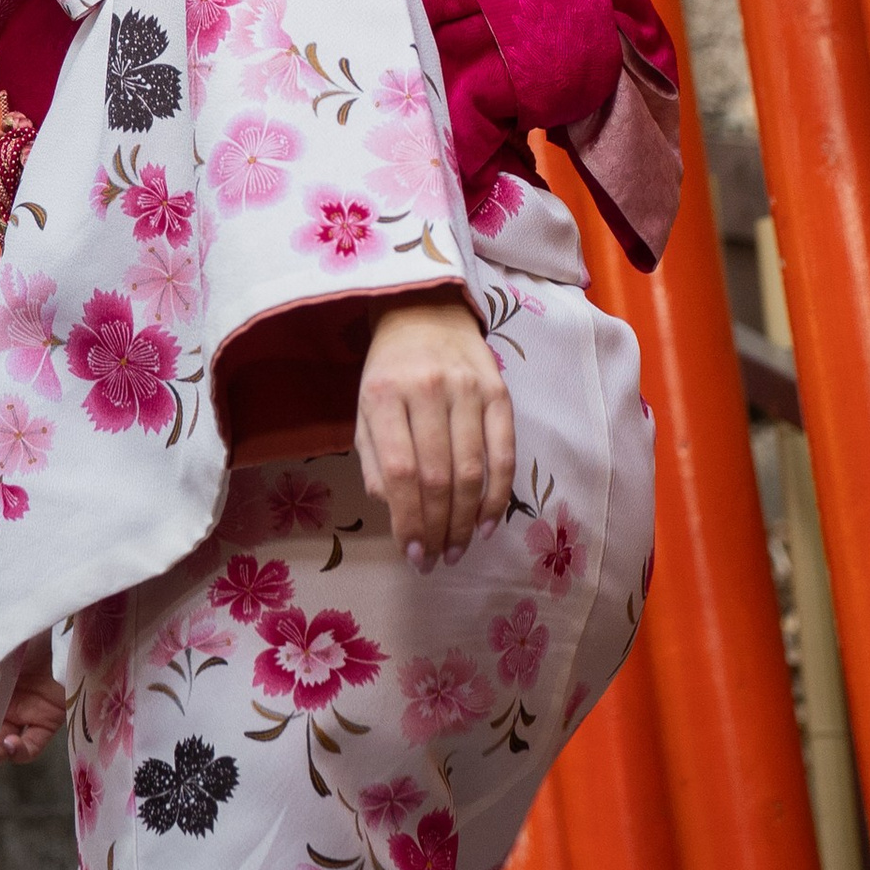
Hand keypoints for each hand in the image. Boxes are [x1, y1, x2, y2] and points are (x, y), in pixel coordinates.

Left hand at [355, 292, 513, 571]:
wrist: (425, 310)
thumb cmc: (389, 370)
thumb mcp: (365, 409)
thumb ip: (375, 460)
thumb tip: (395, 510)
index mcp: (383, 395)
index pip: (401, 471)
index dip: (409, 520)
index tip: (413, 553)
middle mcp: (428, 390)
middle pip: (438, 476)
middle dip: (438, 528)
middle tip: (437, 559)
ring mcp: (468, 389)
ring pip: (472, 470)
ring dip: (467, 520)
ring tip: (459, 548)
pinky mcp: (500, 391)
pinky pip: (504, 453)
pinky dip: (498, 494)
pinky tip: (488, 523)